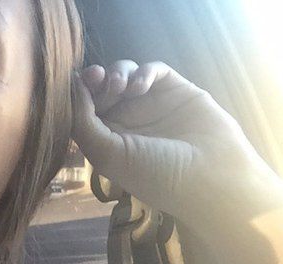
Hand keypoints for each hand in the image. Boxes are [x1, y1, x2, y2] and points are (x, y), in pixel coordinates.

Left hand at [71, 61, 280, 223]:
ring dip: (117, 73)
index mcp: (108, 140)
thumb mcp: (108, 155)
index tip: (76, 85)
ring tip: (120, 85)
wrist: (210, 175)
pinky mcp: (175, 90)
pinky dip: (143, 72)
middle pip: (101, 89)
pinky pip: (153, 71)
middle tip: (96, 77)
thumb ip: (83, 123)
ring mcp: (152, 105)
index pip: (84, 110)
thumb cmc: (155, 174)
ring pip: (125, 75)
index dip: (78, 95)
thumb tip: (72, 89)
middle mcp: (127, 122)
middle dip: (95, 80)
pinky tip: (140, 86)